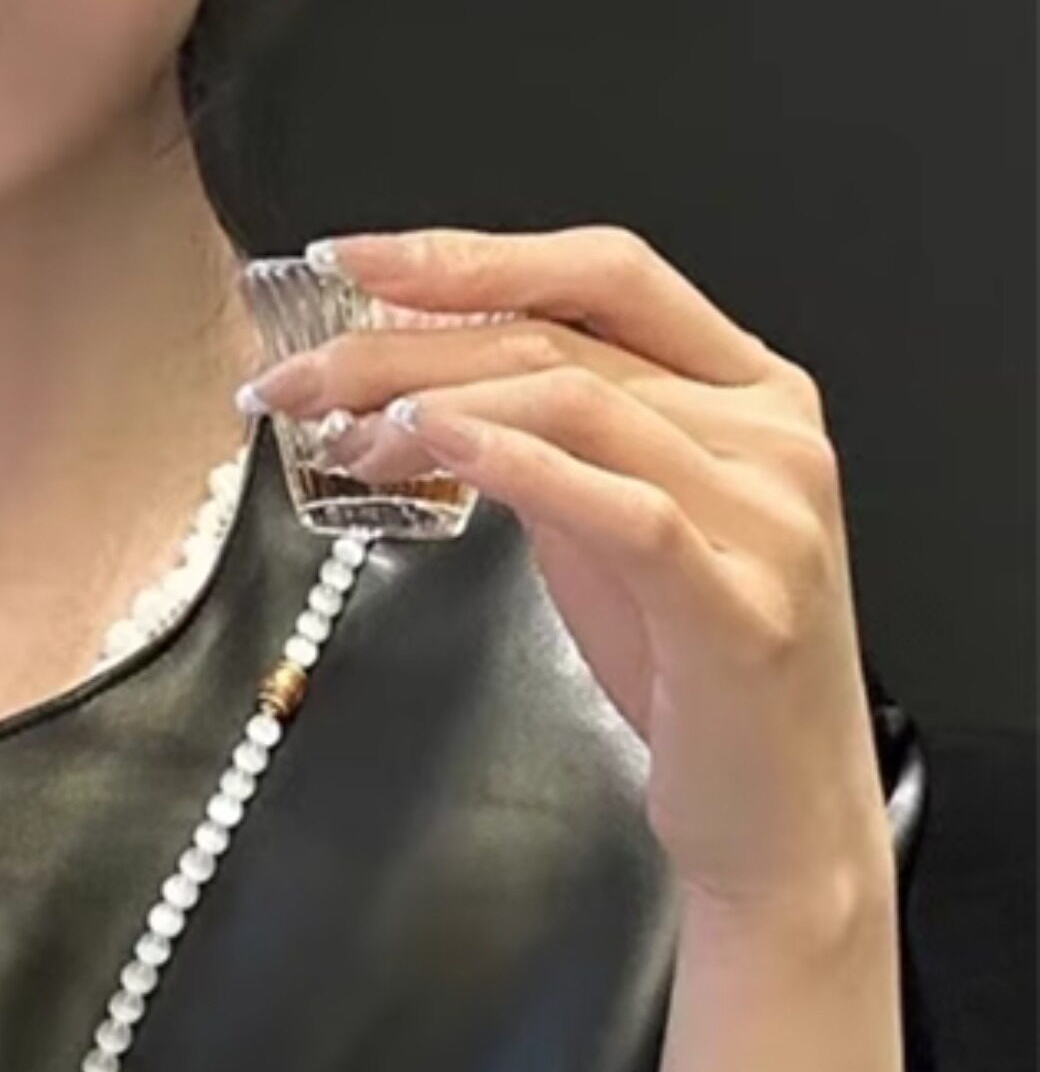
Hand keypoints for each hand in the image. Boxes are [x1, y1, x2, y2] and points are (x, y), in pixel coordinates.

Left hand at [245, 222, 893, 910]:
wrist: (781, 817)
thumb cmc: (695, 677)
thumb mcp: (615, 536)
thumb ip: (556, 450)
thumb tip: (431, 398)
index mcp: (750, 389)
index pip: (602, 275)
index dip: (472, 254)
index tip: (347, 262)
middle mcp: (772, 428)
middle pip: (563, 337)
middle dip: (407, 342)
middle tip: (291, 372)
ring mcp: (767, 510)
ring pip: (583, 402)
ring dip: (434, 406)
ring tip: (334, 434)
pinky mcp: (739, 603)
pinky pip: (621, 508)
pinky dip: (517, 463)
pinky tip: (432, 449)